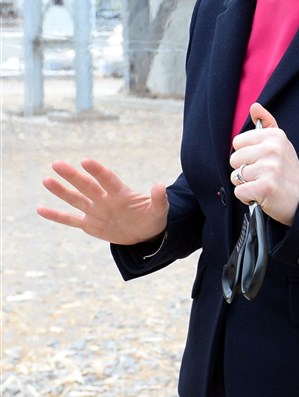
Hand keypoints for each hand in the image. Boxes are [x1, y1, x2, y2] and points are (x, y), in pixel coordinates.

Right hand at [38, 160, 168, 246]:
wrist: (144, 234)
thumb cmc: (152, 218)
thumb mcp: (159, 211)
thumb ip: (159, 199)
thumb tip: (160, 186)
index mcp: (122, 194)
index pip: (108, 180)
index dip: (98, 171)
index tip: (86, 161)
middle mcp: (105, 199)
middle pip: (87, 186)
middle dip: (73, 176)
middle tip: (57, 163)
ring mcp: (96, 211)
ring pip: (75, 199)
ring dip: (61, 191)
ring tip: (46, 180)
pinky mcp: (89, 224)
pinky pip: (70, 220)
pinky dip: (56, 216)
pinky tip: (40, 209)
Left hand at [230, 103, 298, 225]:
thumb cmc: (287, 170)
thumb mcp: (281, 143)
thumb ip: (267, 123)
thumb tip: (255, 106)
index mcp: (275, 136)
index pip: (238, 142)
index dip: (246, 153)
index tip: (261, 159)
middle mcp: (273, 149)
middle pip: (234, 158)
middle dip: (244, 169)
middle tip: (262, 174)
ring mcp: (270, 168)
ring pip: (236, 175)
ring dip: (246, 184)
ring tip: (262, 184)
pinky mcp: (265, 187)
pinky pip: (239, 191)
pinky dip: (247, 197)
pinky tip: (261, 194)